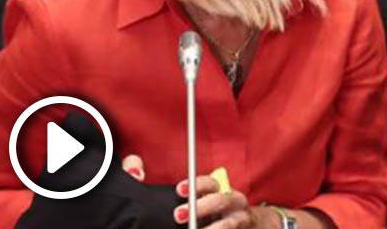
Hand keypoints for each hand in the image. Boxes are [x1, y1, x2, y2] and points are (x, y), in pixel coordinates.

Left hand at [122, 156, 331, 228]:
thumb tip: (134, 165)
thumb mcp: (194, 201)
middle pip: (223, 199)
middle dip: (204, 206)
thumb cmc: (215, 215)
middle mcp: (233, 203)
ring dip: (217, 226)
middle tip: (181, 215)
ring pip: (233, 221)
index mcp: (219, 192)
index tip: (178, 190)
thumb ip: (162, 185)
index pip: (210, 182)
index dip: (196, 184)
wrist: (252, 228)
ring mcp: (241, 220)